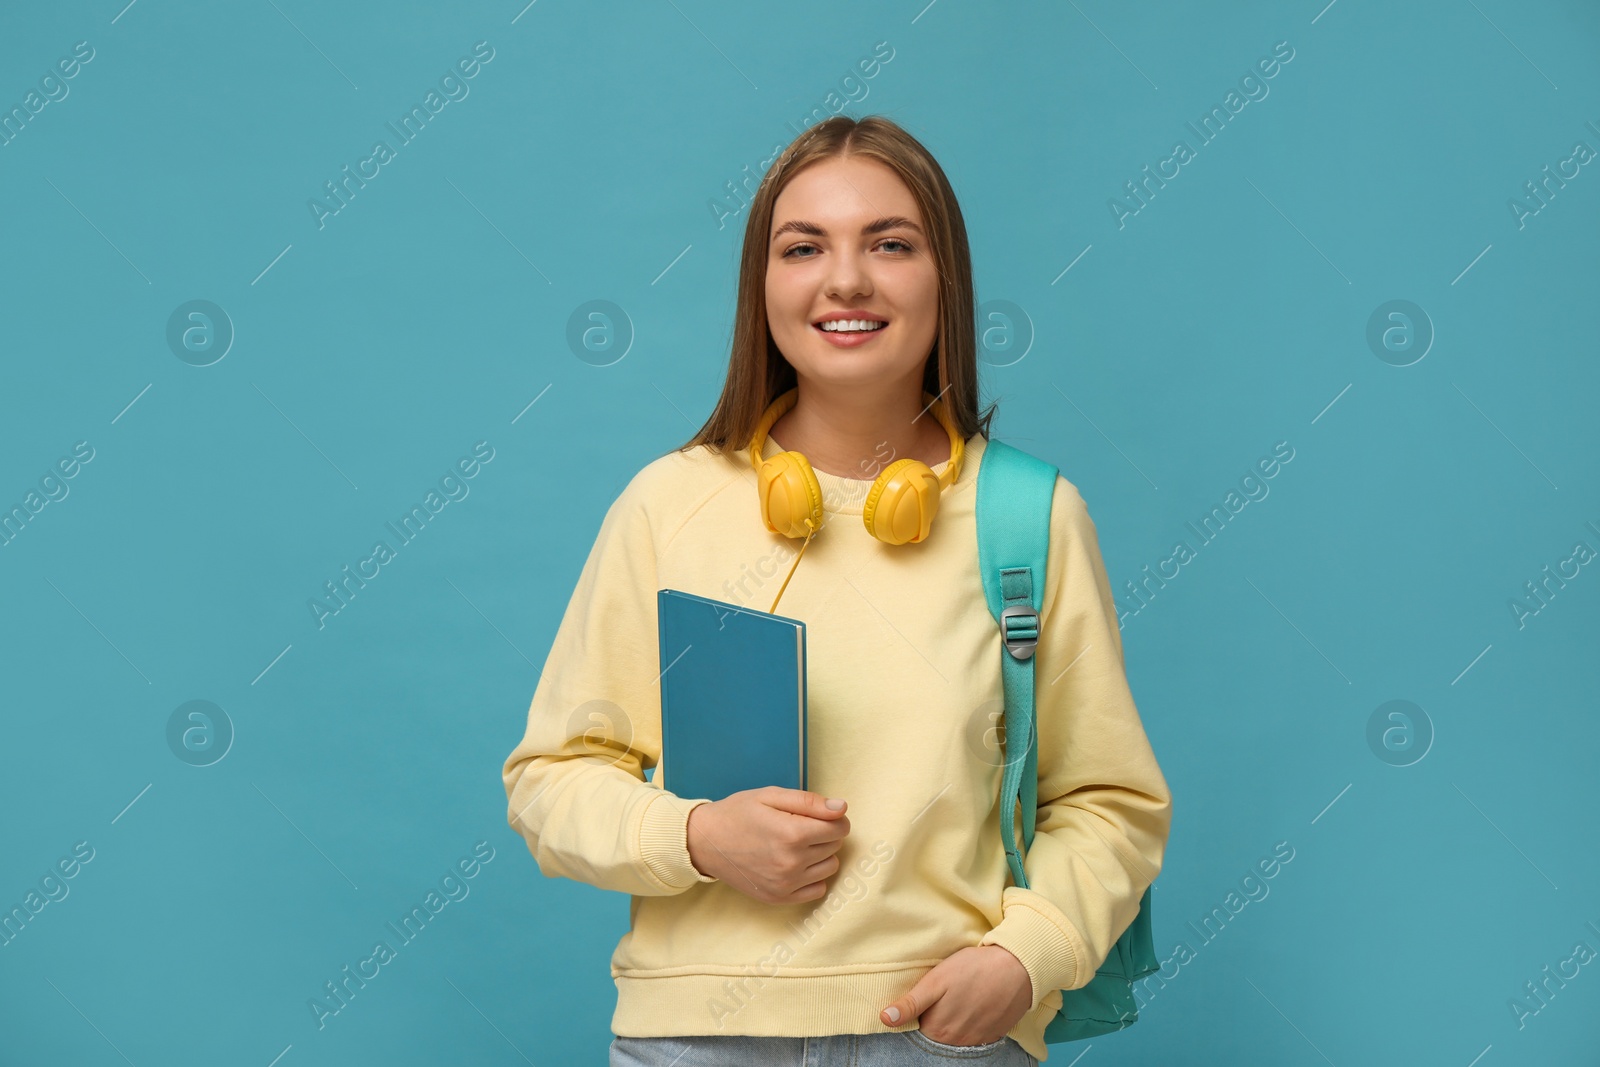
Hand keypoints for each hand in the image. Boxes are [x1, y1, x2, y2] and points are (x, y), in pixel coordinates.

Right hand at [685, 786, 849, 904]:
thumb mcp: (771, 796)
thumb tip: (841, 808)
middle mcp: (791, 863)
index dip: (834, 818)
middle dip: (825, 833)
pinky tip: (795, 864)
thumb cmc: (738, 813)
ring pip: (829, 867)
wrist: (705, 842)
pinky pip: (817, 890)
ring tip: (797, 845)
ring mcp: (785, 884)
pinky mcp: (779, 898)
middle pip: (835, 846)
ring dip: (820, 854)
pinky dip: (812, 876)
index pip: (840, 828)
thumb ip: (809, 801)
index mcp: (792, 834)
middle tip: (801, 826)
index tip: (821, 814)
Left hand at [880, 944, 1033, 1046]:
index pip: (919, 1028)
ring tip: (963, 996)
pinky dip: (974, 1022)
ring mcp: (977, 1040)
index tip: (929, 996)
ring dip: (956, 1020)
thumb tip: (884, 1019)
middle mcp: (956, 1041)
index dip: (921, 1011)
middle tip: (948, 993)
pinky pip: (976, 1034)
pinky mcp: (994, 1035)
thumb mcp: (935, 980)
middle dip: (938, 1016)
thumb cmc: (973, 969)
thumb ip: (910, 1003)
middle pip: (938, 1033)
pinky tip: (977, 1004)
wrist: (1017, 967)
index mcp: (937, 1029)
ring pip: (957, 1034)